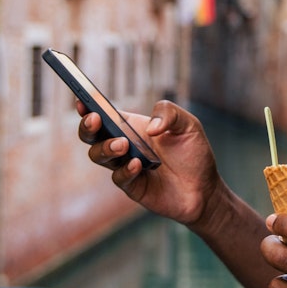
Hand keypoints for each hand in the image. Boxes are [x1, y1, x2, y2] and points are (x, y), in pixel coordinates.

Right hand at [77, 100, 222, 226]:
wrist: (205, 188)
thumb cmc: (194, 153)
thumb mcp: (188, 124)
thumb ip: (169, 113)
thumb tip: (150, 127)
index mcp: (131, 126)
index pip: (103, 114)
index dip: (88, 106)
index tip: (81, 99)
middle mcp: (123, 145)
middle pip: (91, 135)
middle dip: (87, 126)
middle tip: (95, 120)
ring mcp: (125, 166)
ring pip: (99, 156)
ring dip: (106, 148)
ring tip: (122, 144)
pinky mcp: (132, 186)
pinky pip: (119, 178)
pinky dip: (125, 170)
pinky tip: (138, 165)